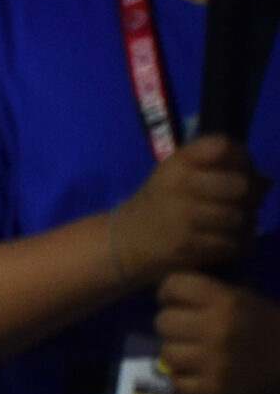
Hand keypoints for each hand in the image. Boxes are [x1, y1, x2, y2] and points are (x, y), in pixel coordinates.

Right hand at [110, 137, 263, 289]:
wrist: (127, 239)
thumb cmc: (163, 202)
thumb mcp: (182, 174)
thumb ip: (223, 170)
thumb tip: (266, 181)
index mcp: (177, 162)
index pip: (224, 147)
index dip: (241, 159)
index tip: (238, 171)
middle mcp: (178, 184)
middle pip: (240, 185)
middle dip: (248, 197)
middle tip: (242, 203)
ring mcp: (181, 216)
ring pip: (239, 217)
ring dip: (244, 224)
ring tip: (234, 225)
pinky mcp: (186, 245)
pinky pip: (231, 244)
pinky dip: (235, 245)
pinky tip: (225, 242)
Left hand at [154, 271, 279, 393]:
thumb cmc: (270, 329)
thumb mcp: (245, 299)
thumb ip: (208, 295)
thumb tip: (169, 294)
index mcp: (227, 301)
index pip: (174, 285)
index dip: (170, 294)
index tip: (177, 302)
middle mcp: (216, 329)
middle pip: (163, 321)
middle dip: (173, 326)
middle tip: (187, 332)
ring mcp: (213, 362)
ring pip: (166, 353)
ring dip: (177, 354)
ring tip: (195, 355)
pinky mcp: (214, 390)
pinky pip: (176, 382)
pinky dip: (184, 380)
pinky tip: (199, 375)